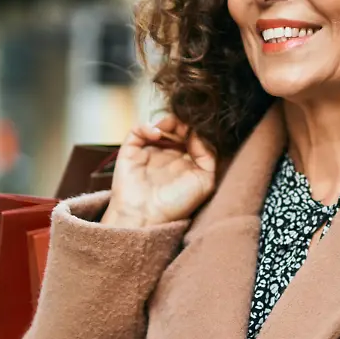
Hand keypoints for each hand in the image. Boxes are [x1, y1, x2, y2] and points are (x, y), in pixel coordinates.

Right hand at [101, 116, 216, 227]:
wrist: (146, 216)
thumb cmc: (176, 204)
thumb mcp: (204, 181)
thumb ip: (208, 155)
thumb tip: (199, 133)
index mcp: (186, 161)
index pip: (193, 136)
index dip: (196, 129)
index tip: (198, 128)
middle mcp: (168, 154)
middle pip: (177, 127)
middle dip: (182, 123)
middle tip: (185, 125)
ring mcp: (149, 151)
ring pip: (159, 125)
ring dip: (167, 122)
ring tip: (171, 128)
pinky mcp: (131, 151)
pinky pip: (137, 130)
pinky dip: (147, 126)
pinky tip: (156, 134)